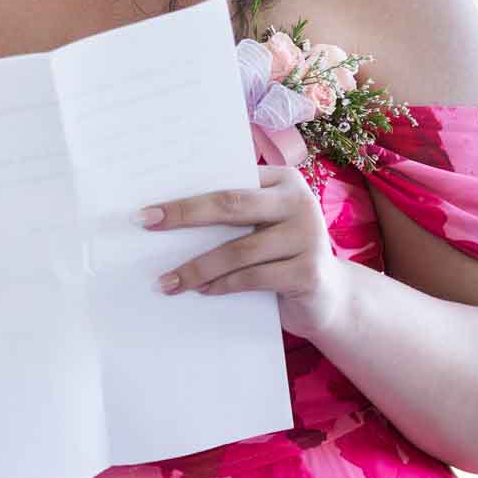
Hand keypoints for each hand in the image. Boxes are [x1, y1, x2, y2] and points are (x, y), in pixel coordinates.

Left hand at [137, 169, 341, 339]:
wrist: (331, 298)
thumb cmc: (283, 254)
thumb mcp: (264, 226)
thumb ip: (235, 214)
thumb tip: (170, 214)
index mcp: (284, 180)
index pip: (228, 179)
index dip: (188, 190)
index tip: (151, 202)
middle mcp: (299, 201)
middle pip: (230, 204)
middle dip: (184, 214)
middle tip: (147, 223)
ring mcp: (307, 236)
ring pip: (238, 249)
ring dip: (197, 267)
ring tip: (167, 281)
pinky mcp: (308, 272)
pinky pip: (252, 278)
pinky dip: (222, 285)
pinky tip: (202, 292)